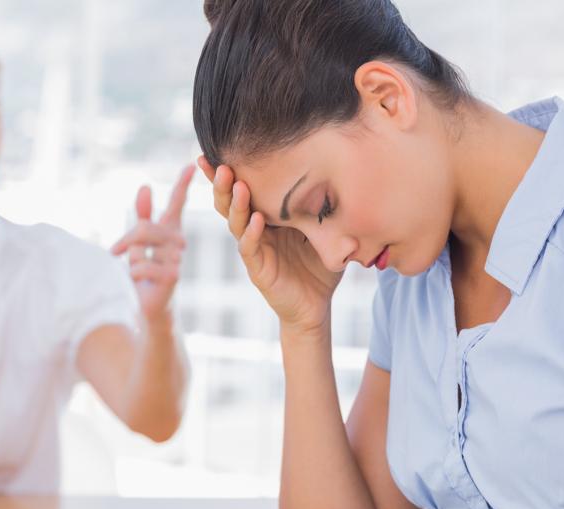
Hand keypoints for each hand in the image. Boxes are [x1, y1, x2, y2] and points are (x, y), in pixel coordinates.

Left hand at [112, 165, 194, 321]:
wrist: (150, 308)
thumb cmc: (144, 275)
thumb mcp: (139, 243)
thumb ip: (142, 216)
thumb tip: (146, 186)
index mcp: (170, 232)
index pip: (177, 204)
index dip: (183, 184)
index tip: (191, 164)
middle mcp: (177, 243)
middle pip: (146, 227)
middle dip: (127, 238)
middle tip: (113, 251)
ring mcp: (177, 259)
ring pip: (142, 245)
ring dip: (129, 260)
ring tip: (133, 273)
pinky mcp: (172, 276)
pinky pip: (141, 264)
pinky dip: (132, 274)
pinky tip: (139, 283)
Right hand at [197, 157, 342, 333]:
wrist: (317, 305)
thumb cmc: (320, 263)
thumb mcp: (323, 226)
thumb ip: (322, 202)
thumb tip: (343, 165)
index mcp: (266, 215)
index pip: (243, 188)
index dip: (229, 170)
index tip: (220, 147)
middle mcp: (254, 229)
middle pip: (230, 201)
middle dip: (222, 182)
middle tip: (220, 163)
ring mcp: (254, 249)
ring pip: (235, 222)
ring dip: (235, 203)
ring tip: (237, 185)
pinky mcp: (258, 269)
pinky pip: (250, 248)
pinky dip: (251, 233)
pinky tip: (256, 219)